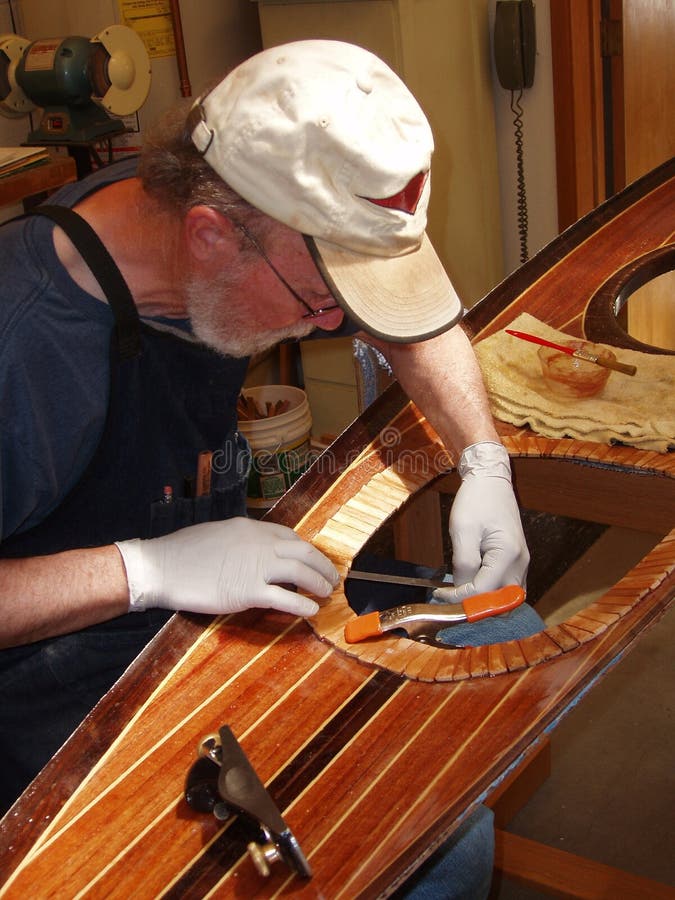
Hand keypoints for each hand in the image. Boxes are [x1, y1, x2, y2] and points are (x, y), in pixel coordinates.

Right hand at [115, 518, 337, 616]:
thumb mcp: (218, 534)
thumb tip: (255, 552)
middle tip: (332, 576)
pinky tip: (312, 611)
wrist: (162, 567)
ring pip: (300, 572)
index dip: (306, 549)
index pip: (289, 536)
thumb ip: (242, 542)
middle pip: (303, 551)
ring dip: (318, 582)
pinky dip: (303, 604)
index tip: (313, 559)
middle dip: (322, 564)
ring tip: (327, 592)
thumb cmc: (183, 552)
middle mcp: (259, 543)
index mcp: (250, 528)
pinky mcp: (247, 591)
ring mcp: (255, 567)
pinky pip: (285, 598)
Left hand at [432, 442, 528, 602]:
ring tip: (459, 595)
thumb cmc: (476, 500)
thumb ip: (464, 564)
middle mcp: (520, 562)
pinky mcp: (517, 561)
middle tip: (450, 601)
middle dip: (476, 607)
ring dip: (484, 602)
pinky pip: (507, 587)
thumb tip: (461, 591)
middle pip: (502, 604)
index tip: (440, 596)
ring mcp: (522, 563)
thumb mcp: (463, 530)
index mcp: (508, 554)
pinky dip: (490, 593)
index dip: (461, 599)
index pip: (485, 592)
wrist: (491, 479)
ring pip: (507, 599)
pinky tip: (470, 586)